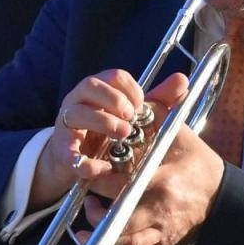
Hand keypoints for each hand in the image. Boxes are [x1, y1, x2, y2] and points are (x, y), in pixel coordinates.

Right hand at [31, 67, 146, 207]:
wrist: (76, 159)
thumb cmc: (106, 130)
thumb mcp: (133, 115)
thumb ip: (158, 99)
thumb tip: (182, 79)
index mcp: (97, 88)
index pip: (114, 76)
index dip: (132, 90)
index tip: (142, 107)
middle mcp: (78, 100)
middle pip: (91, 85)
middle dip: (114, 100)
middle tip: (132, 118)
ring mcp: (66, 123)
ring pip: (75, 113)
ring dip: (102, 122)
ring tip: (123, 134)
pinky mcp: (62, 150)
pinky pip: (69, 153)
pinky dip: (88, 163)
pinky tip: (105, 168)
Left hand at [77, 71, 225, 244]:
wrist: (224, 196)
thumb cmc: (197, 162)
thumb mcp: (179, 134)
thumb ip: (159, 115)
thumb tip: (152, 91)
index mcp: (162, 180)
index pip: (122, 182)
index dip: (99, 178)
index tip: (85, 171)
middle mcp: (160, 210)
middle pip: (118, 215)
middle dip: (96, 210)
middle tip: (84, 200)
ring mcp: (162, 232)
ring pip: (125, 243)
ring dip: (102, 240)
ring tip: (86, 230)